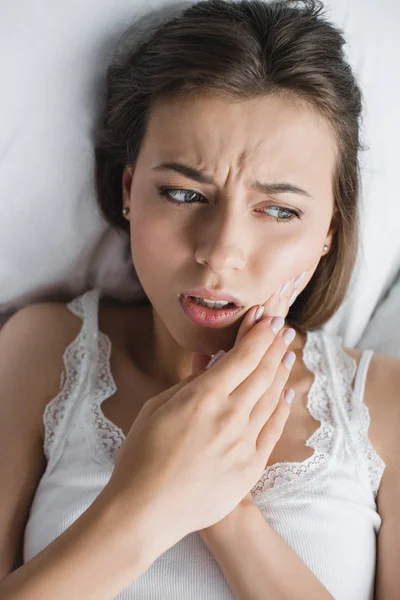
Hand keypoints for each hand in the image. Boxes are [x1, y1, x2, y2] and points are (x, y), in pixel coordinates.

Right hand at [101, 274, 303, 552]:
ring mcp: (244, 443)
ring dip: (281, 373)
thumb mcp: (158, 407)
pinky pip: (273, 431)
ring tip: (287, 354)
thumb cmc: (141, 455)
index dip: (259, 334)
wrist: (146, 510)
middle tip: (284, 328)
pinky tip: (285, 394)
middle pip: (262, 373)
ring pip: (271, 398)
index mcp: (203, 397)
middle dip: (274, 346)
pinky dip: (281, 409)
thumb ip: (190, 384)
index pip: (242, 356)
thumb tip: (212, 363)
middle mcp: (229, 416)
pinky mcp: (251, 467)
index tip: (269, 318)